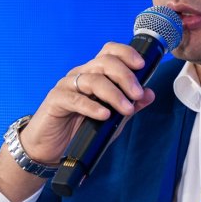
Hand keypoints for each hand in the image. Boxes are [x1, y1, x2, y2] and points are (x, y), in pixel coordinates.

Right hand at [0, 43, 157, 201]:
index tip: (142, 65)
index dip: (126, 53)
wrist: (50, 148)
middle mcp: (81, 75)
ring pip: (92, 79)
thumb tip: (150, 94)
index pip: (110, 53)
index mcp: (94, 74)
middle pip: (104, 62)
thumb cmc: (80, 130)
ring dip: (113, 94)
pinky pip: (75, 98)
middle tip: (137, 94)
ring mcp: (67, 86)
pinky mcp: (56, 100)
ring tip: (126, 109)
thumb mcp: (112, 120)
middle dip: (125, 76)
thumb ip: (130, 106)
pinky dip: (92, 106)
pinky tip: (104, 114)